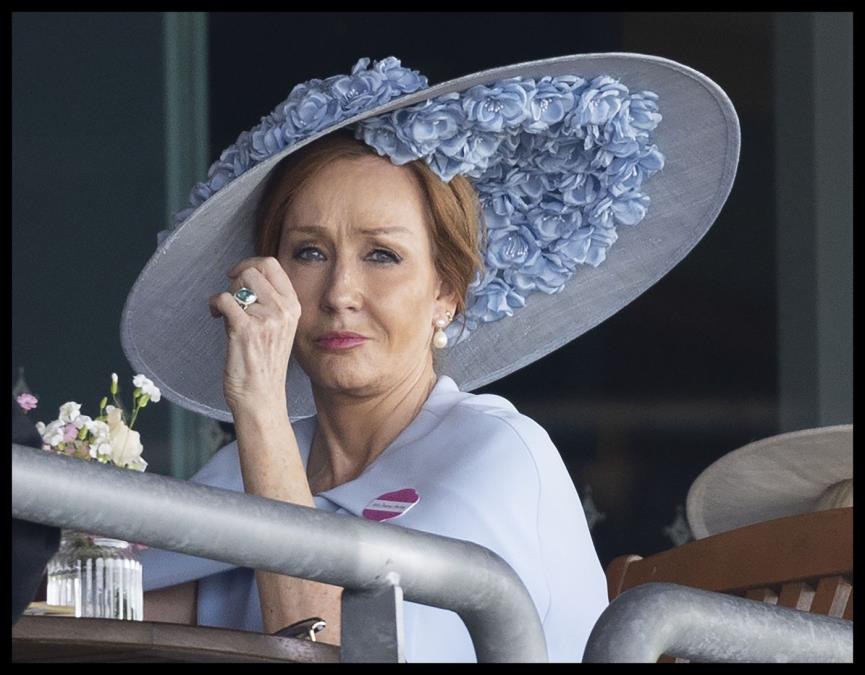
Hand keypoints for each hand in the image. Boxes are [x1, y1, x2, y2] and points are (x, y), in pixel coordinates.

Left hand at [208, 256, 300, 413]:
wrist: (261, 395)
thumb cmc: (264, 363)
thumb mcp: (278, 327)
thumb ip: (269, 302)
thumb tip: (245, 277)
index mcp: (293, 307)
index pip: (273, 265)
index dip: (250, 264)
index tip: (238, 275)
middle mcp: (283, 310)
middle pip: (253, 271)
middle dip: (235, 281)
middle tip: (231, 299)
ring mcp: (266, 319)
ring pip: (237, 284)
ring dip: (225, 294)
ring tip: (223, 312)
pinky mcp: (245, 329)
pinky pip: (223, 299)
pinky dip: (213, 305)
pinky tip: (215, 316)